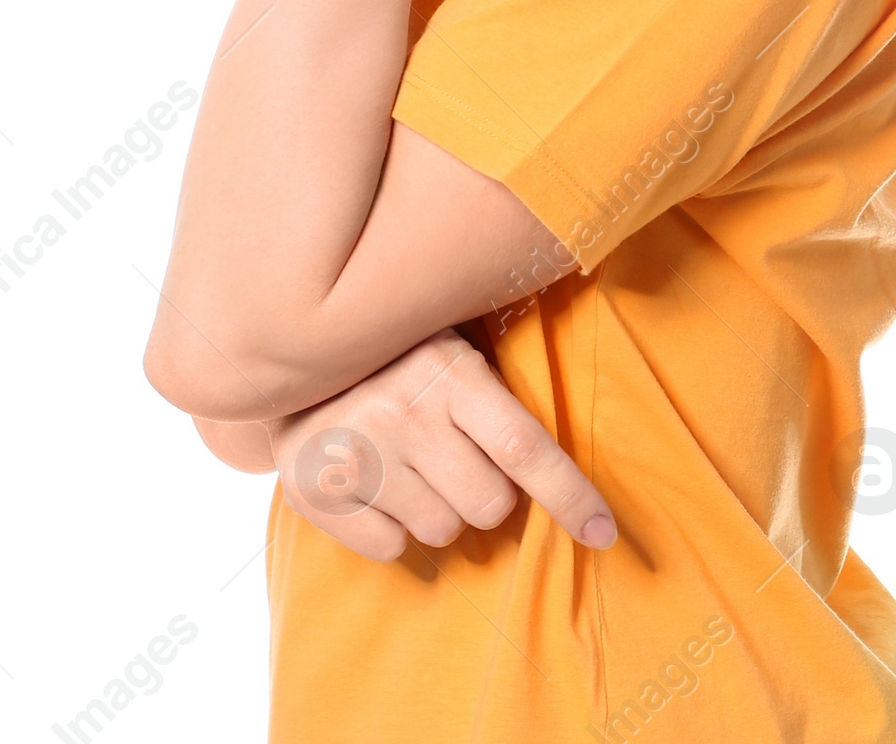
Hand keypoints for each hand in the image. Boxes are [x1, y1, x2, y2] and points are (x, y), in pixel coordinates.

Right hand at [271, 327, 615, 562]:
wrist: (290, 348)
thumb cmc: (396, 355)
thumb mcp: (450, 346)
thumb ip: (498, 393)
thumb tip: (567, 462)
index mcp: (450, 373)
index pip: (525, 449)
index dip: (572, 496)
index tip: (606, 533)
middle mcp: (404, 413)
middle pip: (490, 506)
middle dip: (485, 493)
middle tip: (454, 457)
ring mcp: (357, 453)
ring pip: (441, 531)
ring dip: (435, 508)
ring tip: (406, 462)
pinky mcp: (315, 491)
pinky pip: (390, 548)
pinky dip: (389, 527)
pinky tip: (371, 483)